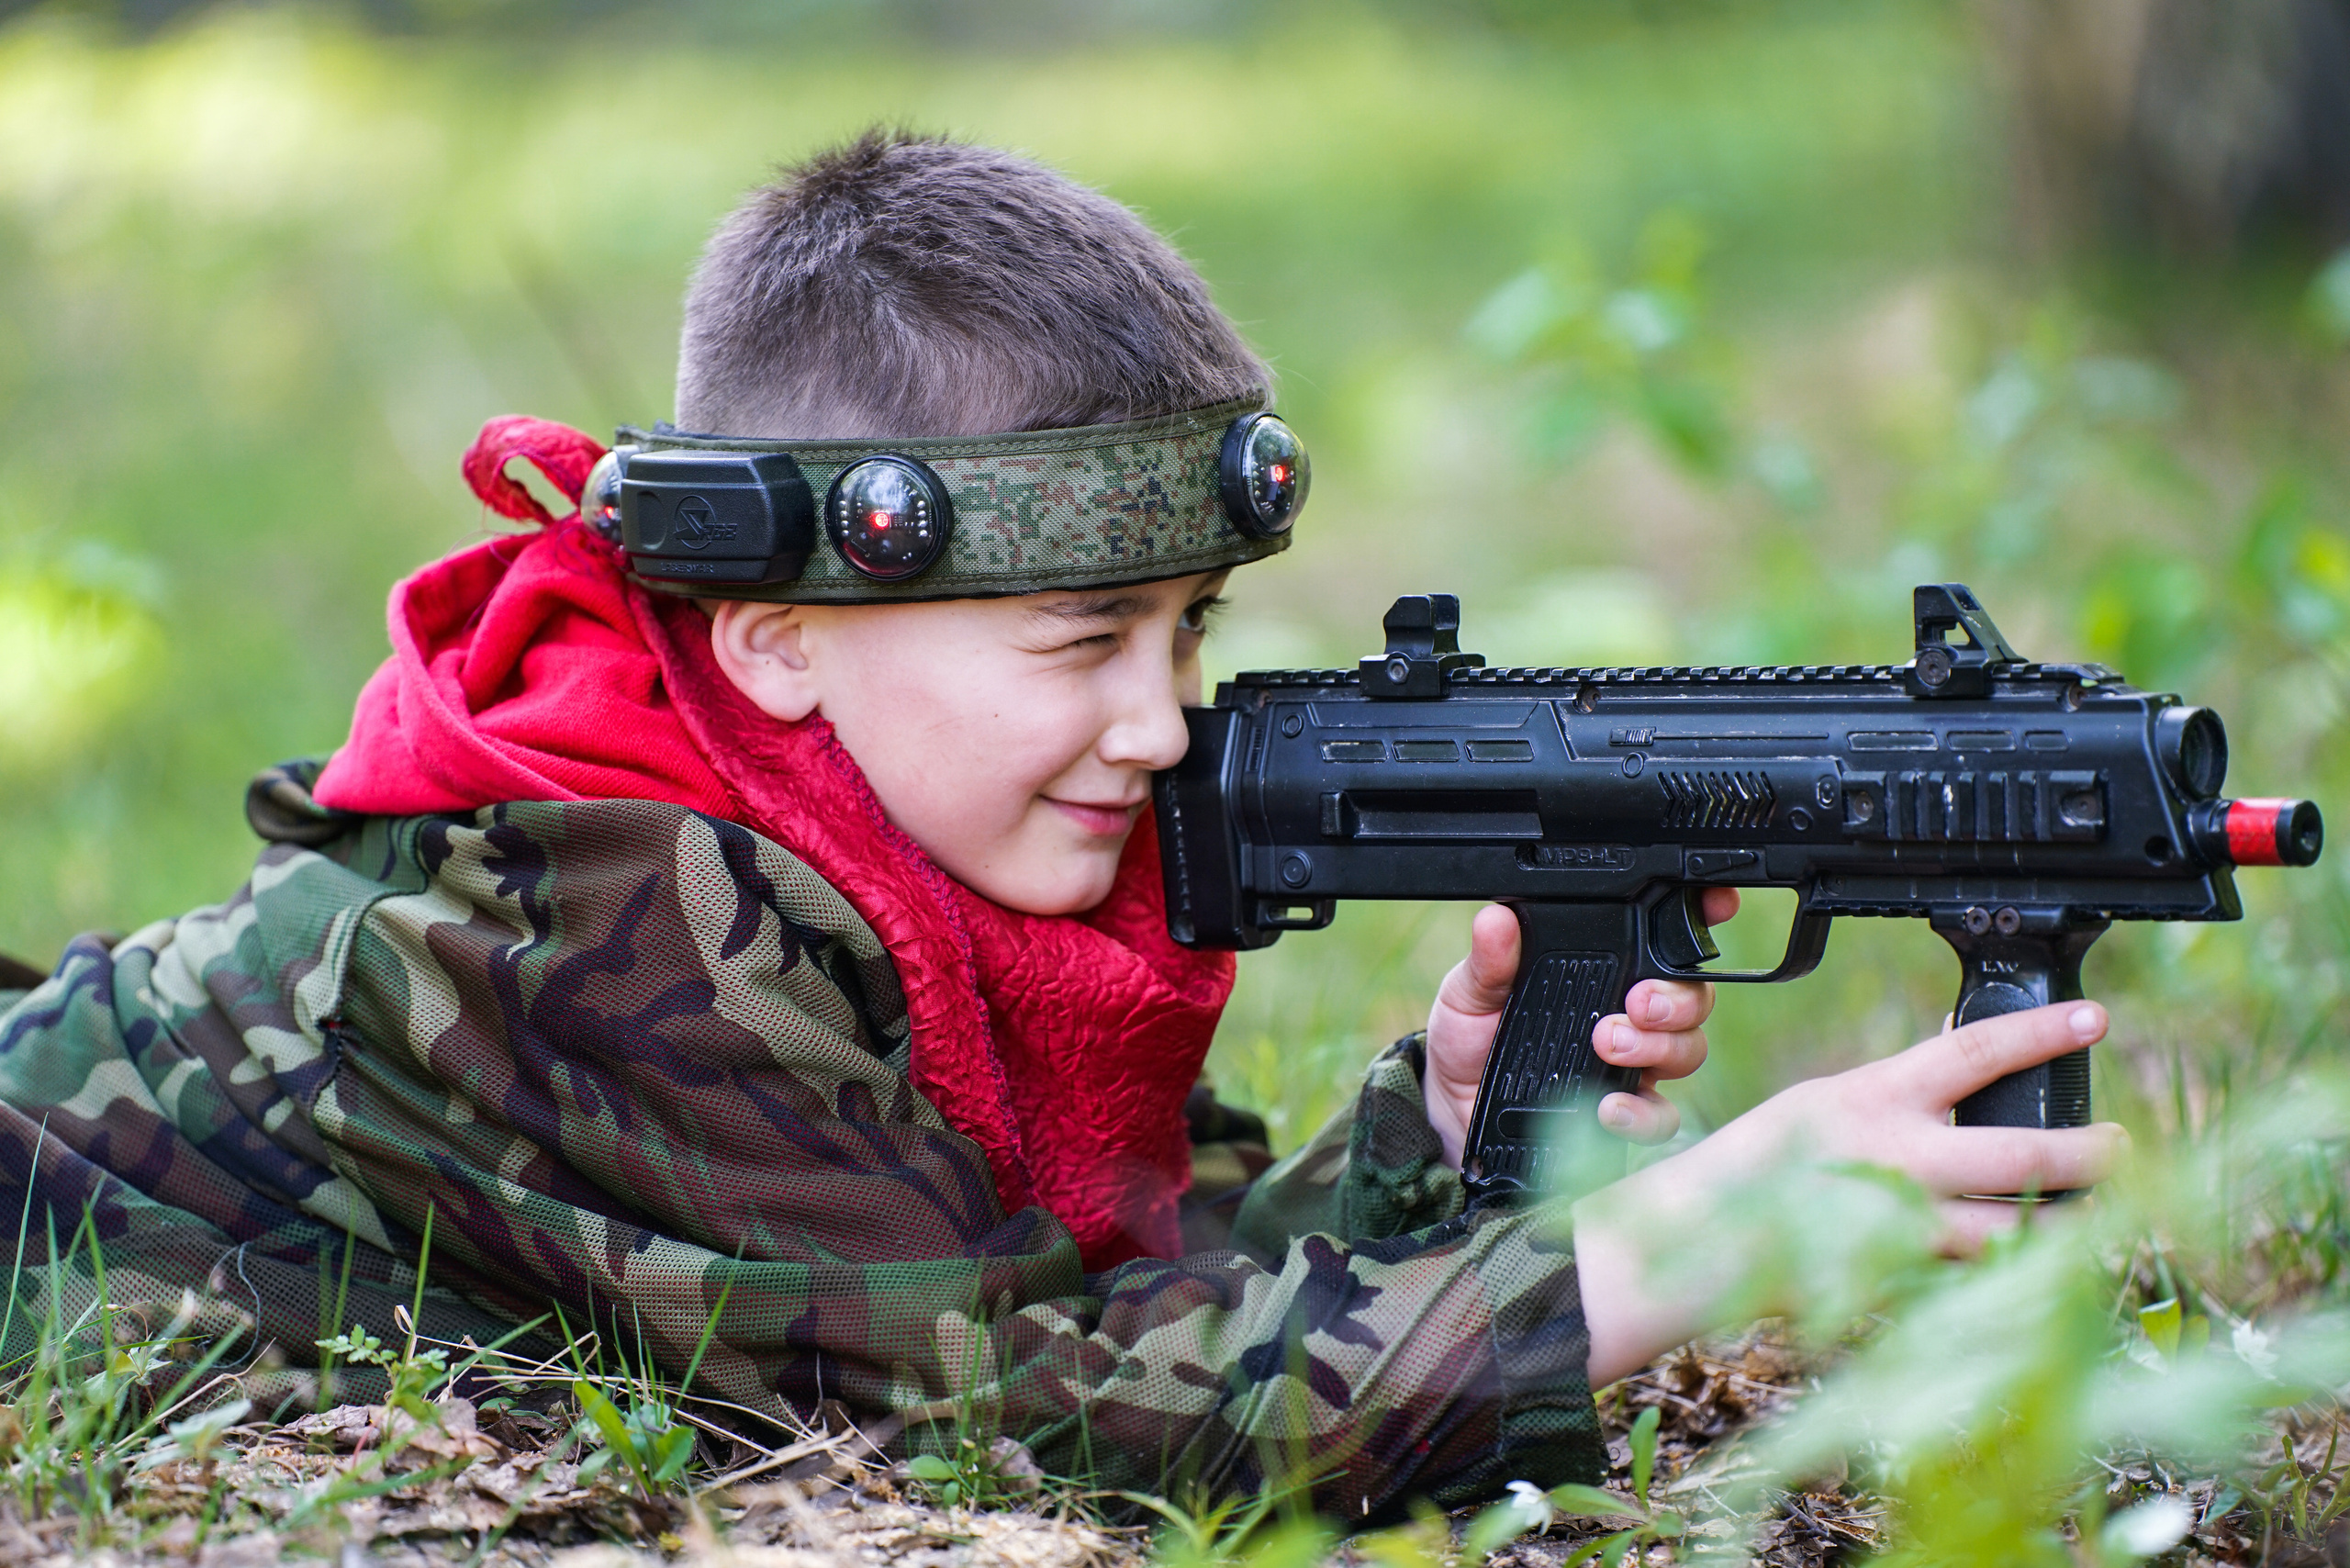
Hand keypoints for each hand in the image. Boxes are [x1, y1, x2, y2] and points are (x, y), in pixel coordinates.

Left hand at [1420, 893, 1739, 1169]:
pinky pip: (1660, 1117)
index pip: (1662, 937)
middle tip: (1635, 1005)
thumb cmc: (1470, 1038)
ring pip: (1688, 1050)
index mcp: (1601, 969)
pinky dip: (1642, 1113)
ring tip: (1609, 1047)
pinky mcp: (1623, 1114)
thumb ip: (1489, 960)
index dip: (1701, 917)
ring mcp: (1633, 1066)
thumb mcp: (1470, 990)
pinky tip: (1608, 1108)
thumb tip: (1497, 920)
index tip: (1715, 903)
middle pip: (1692, 997)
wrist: (1451, 1107)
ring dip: (1660, 1047)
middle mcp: (1629, 1014)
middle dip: (1676, 998)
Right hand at [1574, 999, 2130, 1385]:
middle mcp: (1899, 1158)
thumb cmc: (1758, 1165)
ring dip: (2068, 1226)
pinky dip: (2008, 1272)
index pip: (1976, 1051)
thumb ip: (1895, 1097)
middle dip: (2087, 1153)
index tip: (2094, 1018)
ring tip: (2103, 1220)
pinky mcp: (1902, 1279)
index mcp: (1876, 1098)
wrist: (1704, 1237)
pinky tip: (2031, 1270)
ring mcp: (1904, 1224)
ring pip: (2017, 1230)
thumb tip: (1962, 1070)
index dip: (2042, 1032)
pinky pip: (1975, 1275)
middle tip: (2120, 1145)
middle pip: (2024, 1155)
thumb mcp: (1824, 1104)